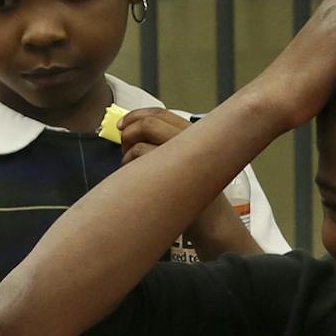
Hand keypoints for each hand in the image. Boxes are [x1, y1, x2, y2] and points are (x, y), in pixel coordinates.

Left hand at [119, 109, 246, 254]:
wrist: (214, 223)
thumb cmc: (196, 198)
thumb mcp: (186, 165)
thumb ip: (165, 148)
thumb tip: (132, 136)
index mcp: (193, 133)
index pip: (161, 112)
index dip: (136, 115)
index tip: (122, 125)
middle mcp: (189, 138)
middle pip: (150, 120)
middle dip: (129, 130)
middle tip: (122, 146)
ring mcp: (182, 152)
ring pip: (141, 138)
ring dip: (127, 152)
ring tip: (128, 166)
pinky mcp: (173, 169)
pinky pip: (141, 155)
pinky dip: (129, 164)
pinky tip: (133, 179)